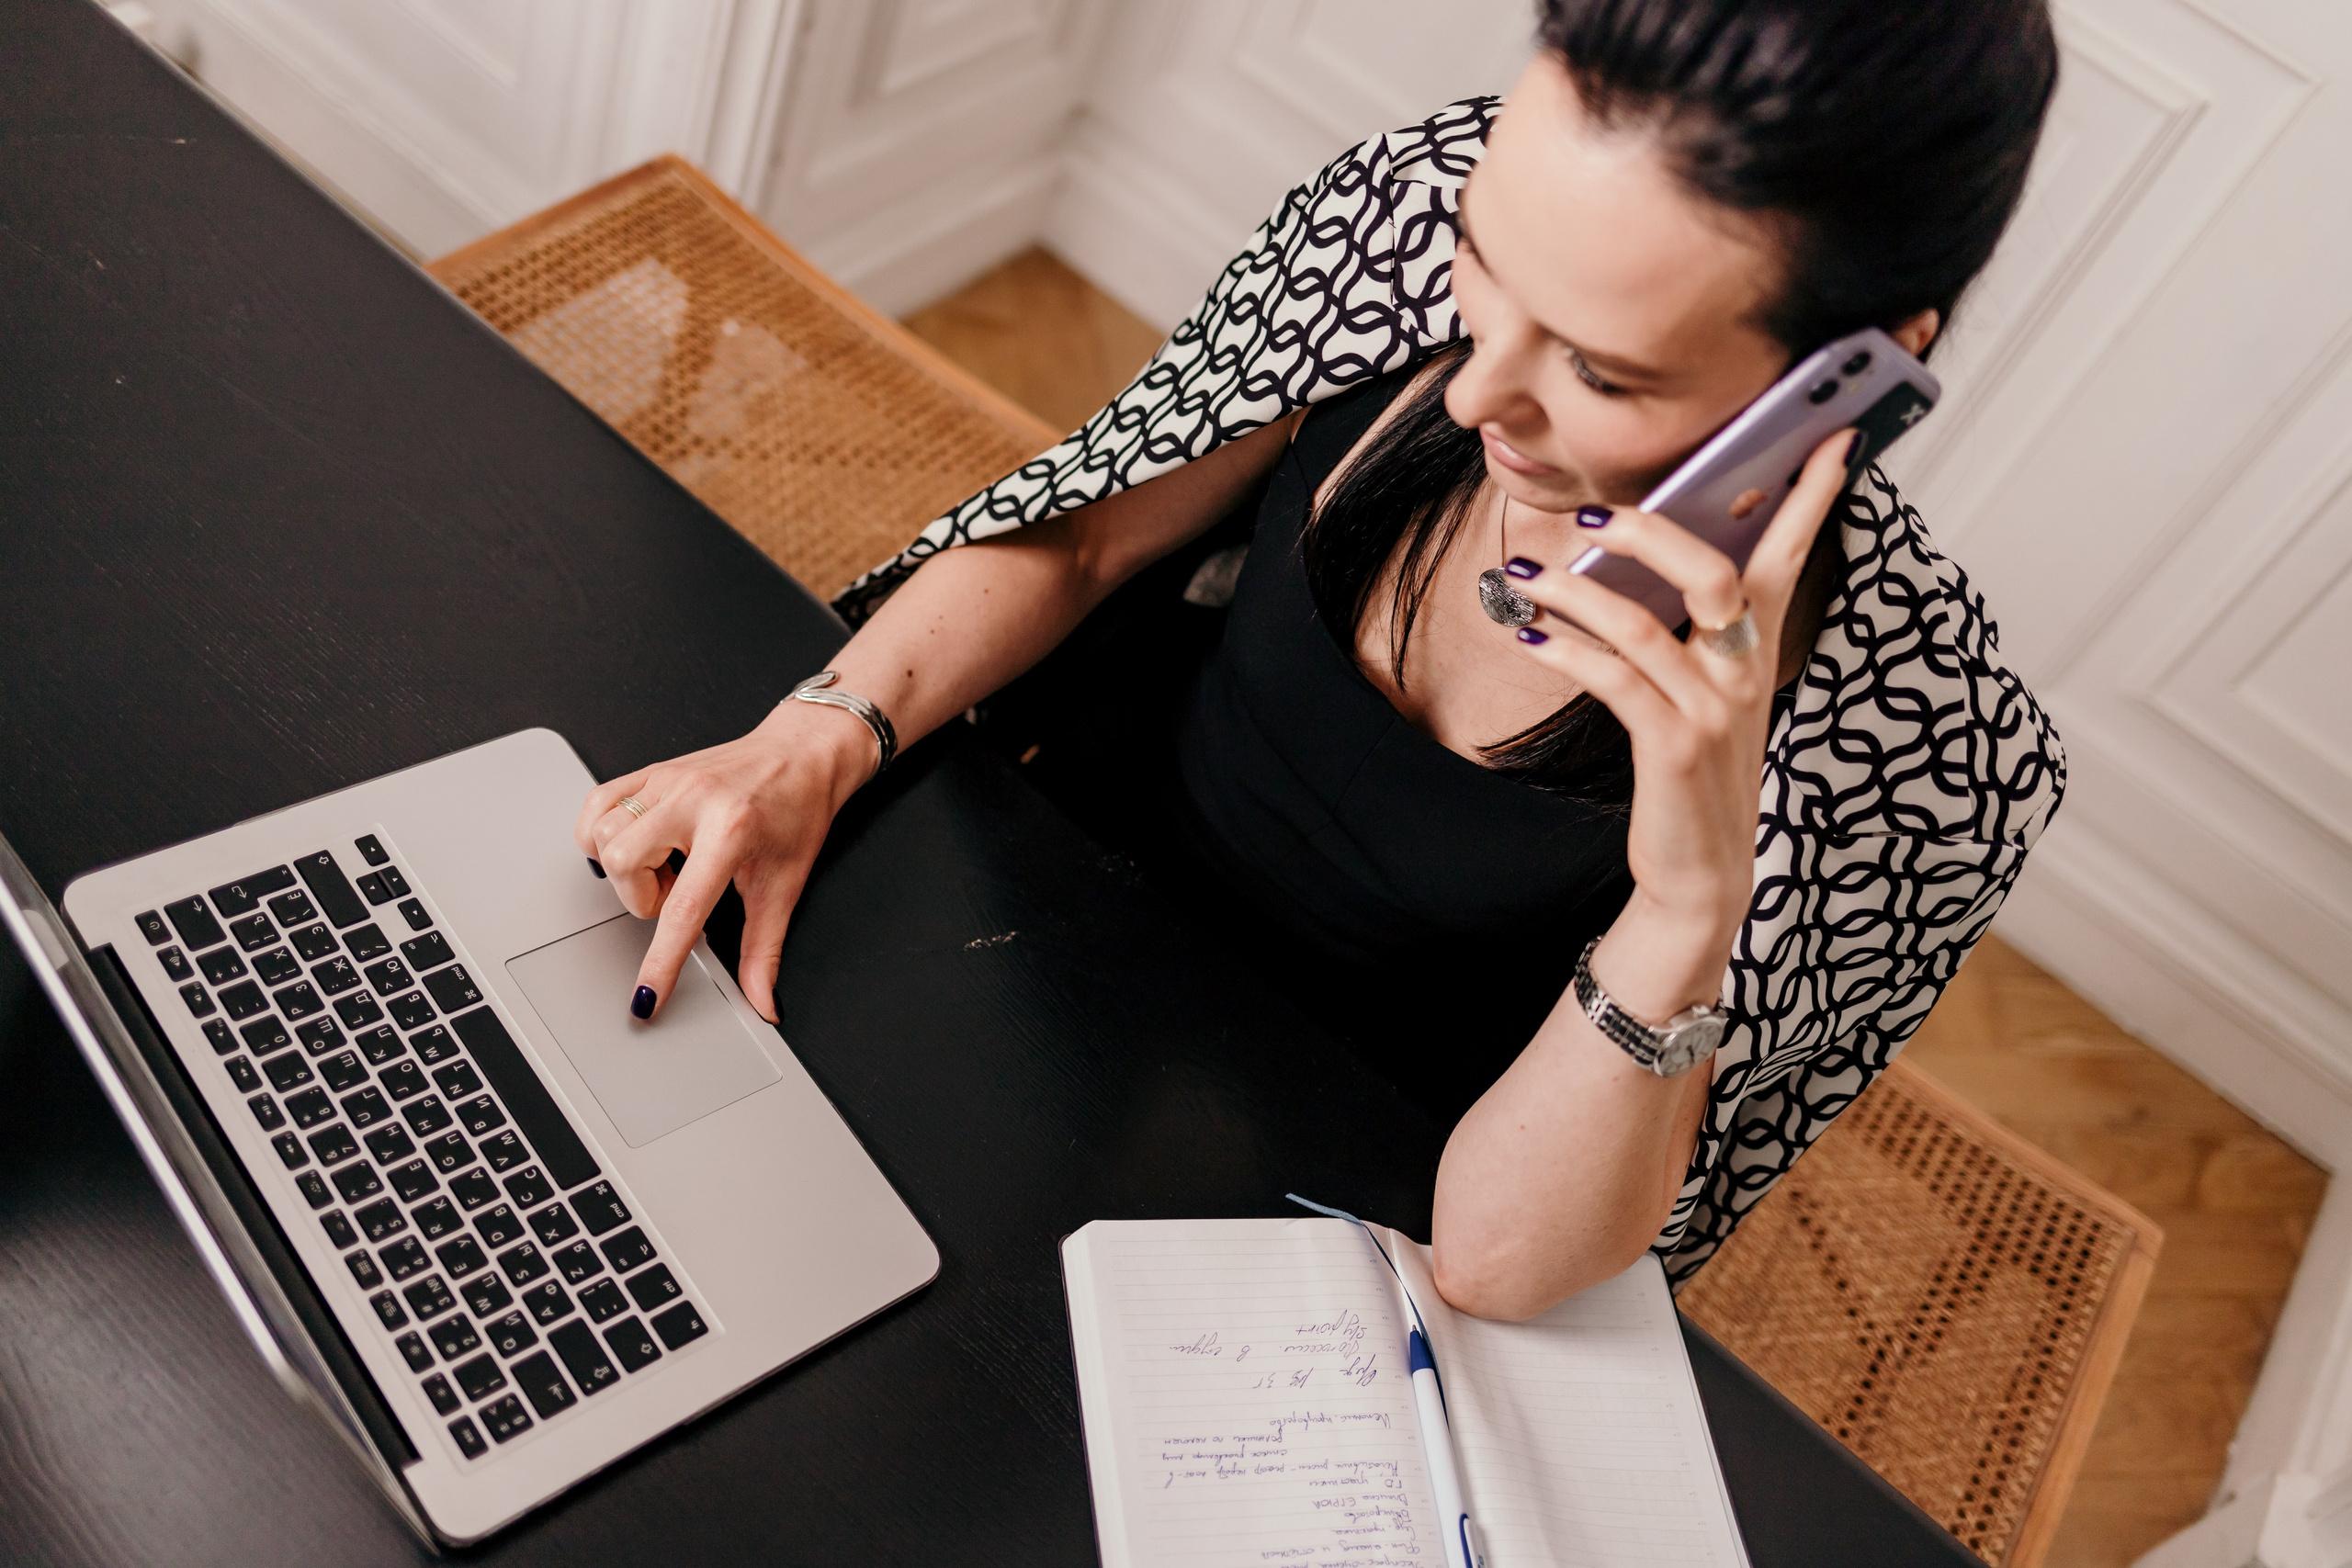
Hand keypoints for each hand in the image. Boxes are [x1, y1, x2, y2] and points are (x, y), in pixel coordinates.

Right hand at [573, 700, 877, 1022]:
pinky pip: (597, 804)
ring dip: (625, 866)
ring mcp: (667, 779)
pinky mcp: (652, 770)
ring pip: (603, 833)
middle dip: (641, 896)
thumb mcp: (786, 884)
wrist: (805, 752)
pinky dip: (602, 833)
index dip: (661, 962)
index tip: (646, 997)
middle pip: (623, 862)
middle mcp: (692, 798)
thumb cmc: (799, 809)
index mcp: (731, 830)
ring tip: (666, 864)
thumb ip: (764, 949)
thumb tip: (761, 1002)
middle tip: (675, 891)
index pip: (683, 909)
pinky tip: (638, 843)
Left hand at [1503, 428, 1857, 1018]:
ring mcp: (1713, 710)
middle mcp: (1745, 672)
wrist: (1702, 874)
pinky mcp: (1672, 746)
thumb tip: (1638, 560)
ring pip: (1645, 624)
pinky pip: (1613, 679)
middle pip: (1713, 573)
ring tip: (1521, 575)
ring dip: (1574, 592)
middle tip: (1586, 513)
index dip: (1812, 497)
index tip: (1831, 436)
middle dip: (1649, 530)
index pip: (1792, 557)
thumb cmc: (1696, 774)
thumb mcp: (1710, 696)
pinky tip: (1529, 636)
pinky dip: (1566, 649)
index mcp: (1759, 650)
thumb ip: (1692, 633)